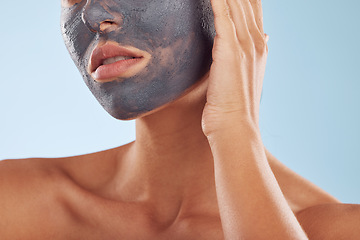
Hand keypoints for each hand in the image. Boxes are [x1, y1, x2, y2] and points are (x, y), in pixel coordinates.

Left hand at [202, 0, 268, 135]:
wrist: (235, 127)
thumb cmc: (234, 107)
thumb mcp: (246, 76)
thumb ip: (251, 54)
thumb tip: (261, 38)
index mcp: (259, 47)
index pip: (254, 10)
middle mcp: (255, 42)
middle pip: (247, 1)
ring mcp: (244, 45)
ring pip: (236, 3)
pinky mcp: (229, 51)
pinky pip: (222, 15)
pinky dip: (217, 0)